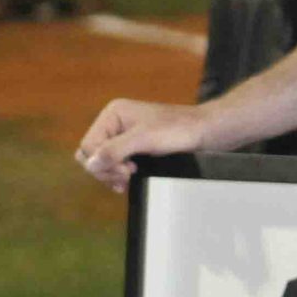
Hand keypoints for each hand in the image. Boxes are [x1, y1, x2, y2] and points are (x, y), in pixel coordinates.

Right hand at [77, 99, 213, 192]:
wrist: (207, 132)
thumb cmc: (179, 130)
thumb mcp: (144, 139)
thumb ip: (115, 150)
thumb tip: (91, 164)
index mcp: (113, 114)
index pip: (89, 146)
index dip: (103, 163)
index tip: (127, 171)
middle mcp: (115, 123)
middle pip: (91, 154)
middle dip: (106, 169)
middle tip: (127, 177)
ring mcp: (124, 135)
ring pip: (102, 161)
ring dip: (112, 174)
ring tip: (128, 180)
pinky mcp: (135, 147)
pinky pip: (115, 163)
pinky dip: (118, 174)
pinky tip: (128, 181)